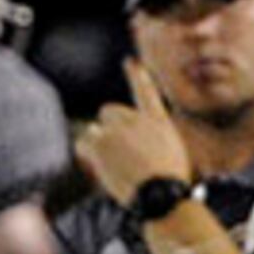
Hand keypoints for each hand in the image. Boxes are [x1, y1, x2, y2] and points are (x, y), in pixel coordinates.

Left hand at [72, 60, 192, 203]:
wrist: (160, 193)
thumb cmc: (168, 182)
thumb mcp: (171, 154)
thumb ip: (151, 141)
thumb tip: (133, 149)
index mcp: (158, 121)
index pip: (145, 91)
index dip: (136, 75)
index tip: (129, 61)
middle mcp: (136, 119)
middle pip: (108, 110)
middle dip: (108, 128)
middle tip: (117, 152)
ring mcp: (118, 129)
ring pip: (95, 129)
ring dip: (98, 144)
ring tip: (114, 165)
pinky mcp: (102, 142)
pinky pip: (82, 142)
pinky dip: (86, 154)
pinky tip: (98, 166)